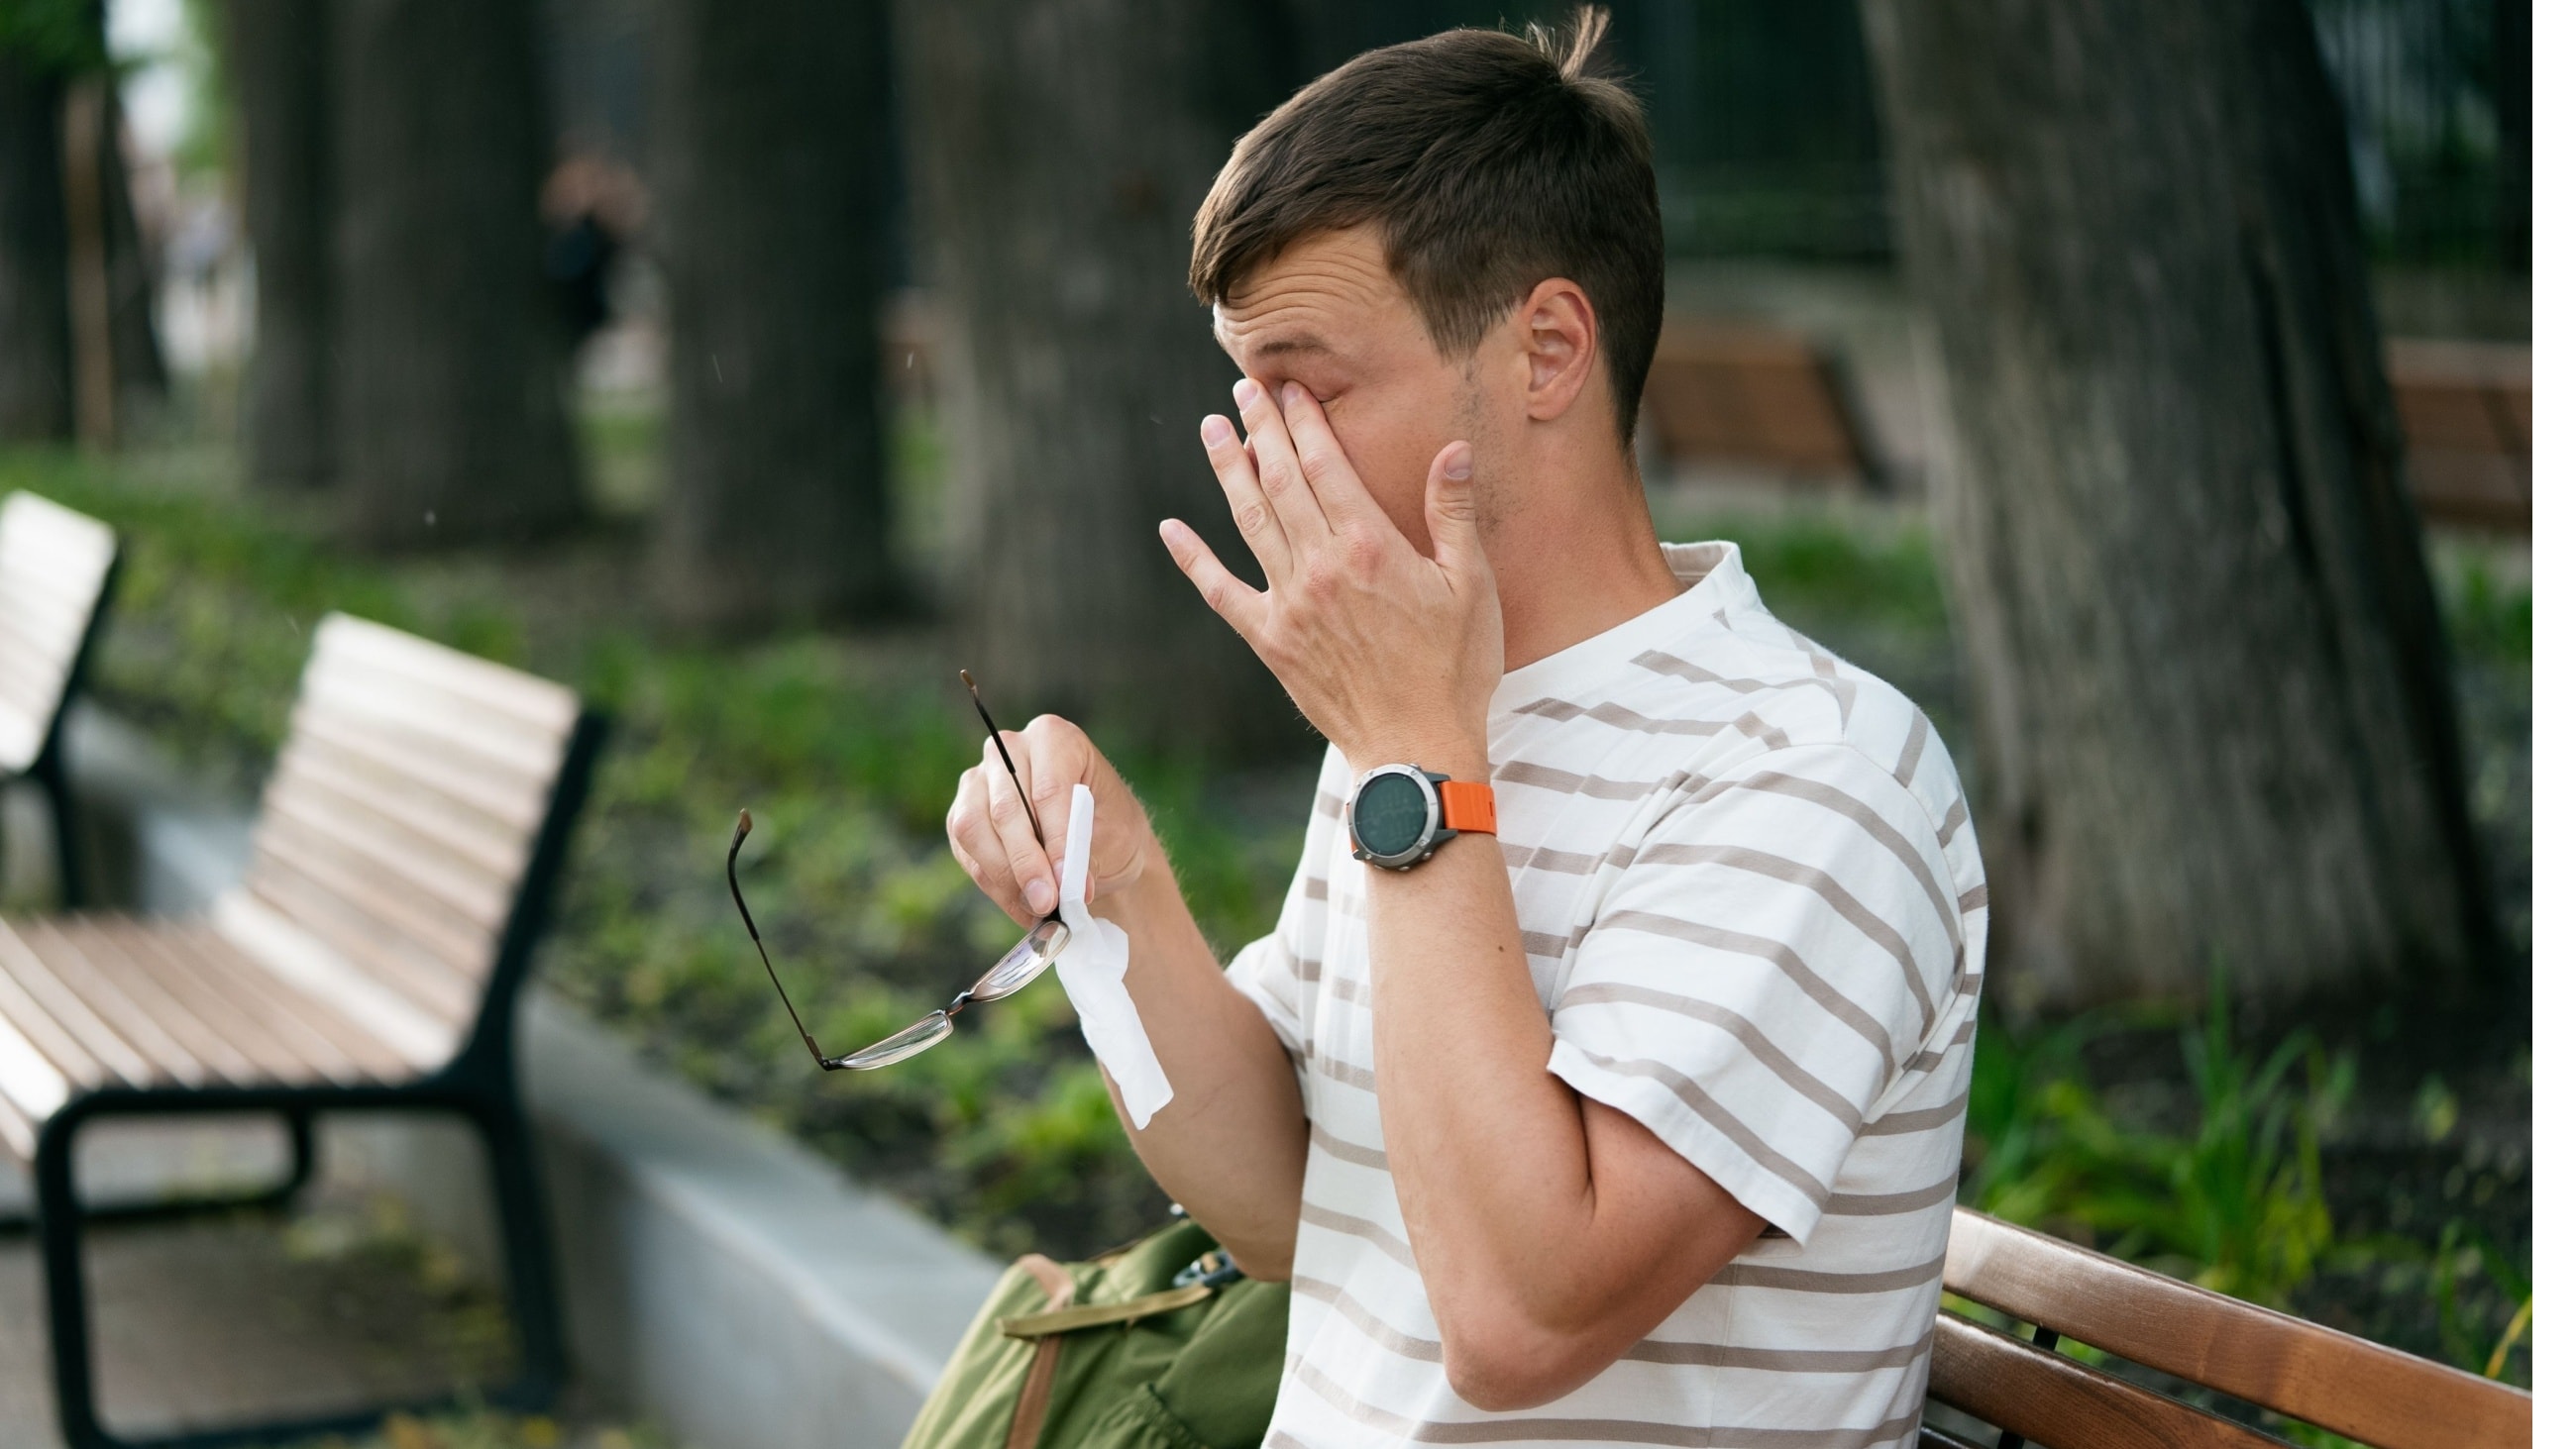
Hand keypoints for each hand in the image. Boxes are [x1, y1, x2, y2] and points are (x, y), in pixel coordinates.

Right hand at [945, 715, 1156, 926]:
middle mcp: (1008, 750)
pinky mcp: (961, 814)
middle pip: (1006, 809)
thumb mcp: (1116, 834)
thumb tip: (1064, 886)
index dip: (1056, 840)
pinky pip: (967, 852)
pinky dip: (995, 886)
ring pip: (974, 830)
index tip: (1068, 883)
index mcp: (1054, 738)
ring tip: (1039, 909)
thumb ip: (1085, 853)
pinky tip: (1023, 905)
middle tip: (1049, 903)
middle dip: (1027, 864)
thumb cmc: (1111, 827)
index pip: (1047, 790)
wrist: (1098, 841)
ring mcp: (978, 780)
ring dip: (1006, 878)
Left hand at [1160, 379, 1504, 773]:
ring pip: (1249, 522)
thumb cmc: (1455, 669)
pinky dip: (1194, 558)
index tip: (1291, 390)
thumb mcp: (1471, 587)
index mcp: (1370, 547)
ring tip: (1212, 430)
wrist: (1417, 748)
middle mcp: (1322, 567)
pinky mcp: (1271, 641)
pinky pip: (1221, 592)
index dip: (1304, 423)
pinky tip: (1172, 528)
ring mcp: (1290, 603)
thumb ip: (1453, 516)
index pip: (1326, 466)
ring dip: (1229, 471)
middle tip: (1243, 389)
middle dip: (1261, 430)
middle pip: (1281, 482)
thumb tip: (1454, 451)